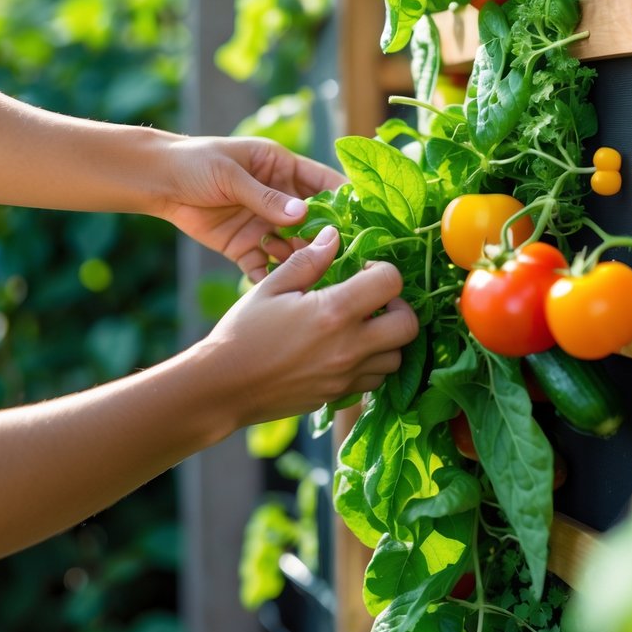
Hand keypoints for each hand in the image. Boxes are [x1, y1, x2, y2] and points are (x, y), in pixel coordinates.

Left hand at [158, 136, 344, 277]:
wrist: (157, 182)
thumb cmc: (196, 163)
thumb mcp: (232, 175)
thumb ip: (266, 197)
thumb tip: (303, 215)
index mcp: (281, 168)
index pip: (323, 183)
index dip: (343, 199)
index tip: (362, 220)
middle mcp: (278, 198)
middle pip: (313, 222)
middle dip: (325, 240)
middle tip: (340, 260)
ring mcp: (263, 224)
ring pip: (292, 248)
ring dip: (300, 262)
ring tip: (308, 277)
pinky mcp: (244, 247)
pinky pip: (263, 266)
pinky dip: (270, 278)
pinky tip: (277, 290)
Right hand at [203, 227, 418, 423]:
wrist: (222, 388)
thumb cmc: (243, 332)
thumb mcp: (272, 287)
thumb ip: (309, 260)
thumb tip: (335, 236)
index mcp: (333, 312)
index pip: (391, 282)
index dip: (383, 271)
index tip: (362, 271)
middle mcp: (349, 347)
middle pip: (409, 326)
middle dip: (399, 306)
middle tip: (374, 300)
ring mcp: (346, 376)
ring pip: (396, 357)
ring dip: (388, 337)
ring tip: (361, 325)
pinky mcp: (339, 395)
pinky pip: (375, 380)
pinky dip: (372, 363)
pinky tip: (348, 348)